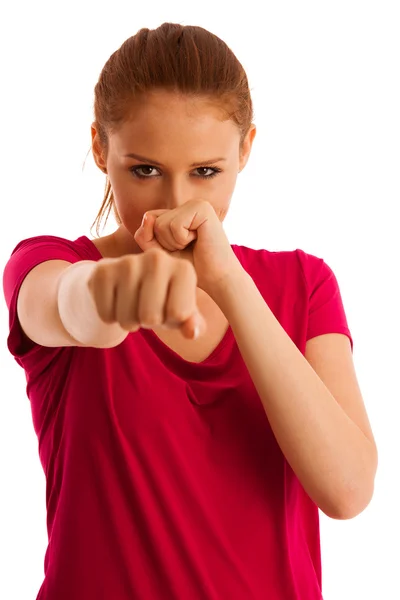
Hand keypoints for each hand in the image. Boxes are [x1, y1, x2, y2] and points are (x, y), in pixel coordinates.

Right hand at [87, 250, 206, 339]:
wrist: (128, 284)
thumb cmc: (163, 301)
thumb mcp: (183, 314)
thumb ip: (194, 325)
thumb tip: (192, 332)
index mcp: (184, 269)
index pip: (178, 314)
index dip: (171, 320)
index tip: (169, 308)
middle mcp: (158, 258)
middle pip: (151, 317)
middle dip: (149, 322)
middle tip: (148, 309)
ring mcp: (129, 261)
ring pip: (128, 318)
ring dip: (129, 322)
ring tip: (133, 306)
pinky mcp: (103, 270)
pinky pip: (107, 314)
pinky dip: (111, 317)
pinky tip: (117, 301)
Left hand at [133, 199, 241, 296]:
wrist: (217, 278)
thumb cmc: (191, 266)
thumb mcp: (160, 252)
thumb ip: (145, 236)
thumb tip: (148, 217)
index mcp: (179, 211)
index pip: (148, 220)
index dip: (158, 242)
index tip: (179, 249)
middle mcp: (187, 204)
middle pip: (153, 221)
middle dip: (166, 243)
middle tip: (187, 248)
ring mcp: (196, 203)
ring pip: (162, 224)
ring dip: (174, 243)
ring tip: (193, 245)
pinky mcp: (202, 208)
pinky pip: (174, 225)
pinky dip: (182, 240)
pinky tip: (199, 241)